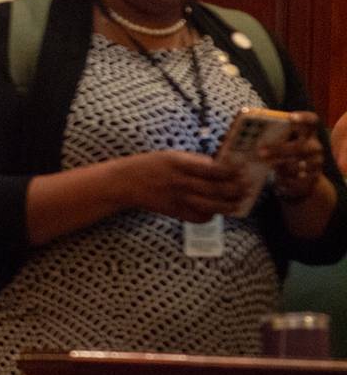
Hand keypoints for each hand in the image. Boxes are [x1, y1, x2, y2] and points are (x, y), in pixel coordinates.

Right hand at [119, 150, 250, 222]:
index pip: (214, 169)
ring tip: (239, 201)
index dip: (233, 171)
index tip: (243, 169)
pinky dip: (212, 216)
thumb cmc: (150, 165)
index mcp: (180, 164)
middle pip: (217, 189)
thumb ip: (195, 162)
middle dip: (237, 189)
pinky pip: (200, 218)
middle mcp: (181, 182)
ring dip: (230, 205)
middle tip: (248, 186)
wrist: (126, 182)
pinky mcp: (176, 212)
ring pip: (213, 206)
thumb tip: (220, 167)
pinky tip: (216, 211)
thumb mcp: (171, 156)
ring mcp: (179, 199)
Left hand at [261, 112, 324, 202]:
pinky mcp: (314, 178)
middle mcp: (315, 146)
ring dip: (281, 166)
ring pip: (299, 165)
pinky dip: (287, 179)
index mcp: (308, 132)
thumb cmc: (283, 152)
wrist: (301, 176)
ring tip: (267, 165)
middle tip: (261, 152)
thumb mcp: (280, 141)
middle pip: (300, 146)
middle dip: (279, 149)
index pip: (311, 120)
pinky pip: (299, 180)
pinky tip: (278, 178)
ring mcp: (316, 163)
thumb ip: (269, 135)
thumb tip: (241, 133)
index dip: (303, 118)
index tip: (290, 117)